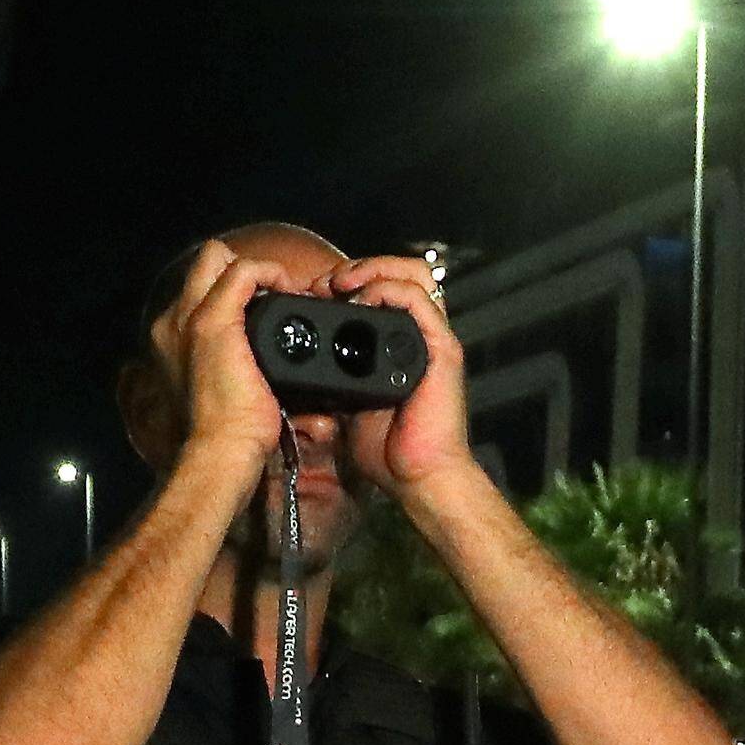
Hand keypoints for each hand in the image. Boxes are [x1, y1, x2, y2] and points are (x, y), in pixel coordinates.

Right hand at [147, 240, 285, 488]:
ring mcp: (188, 318)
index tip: (269, 311)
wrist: (218, 452)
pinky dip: (271, 273)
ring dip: (258, 270)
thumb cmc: (225, 436)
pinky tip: (289, 294)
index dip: (236, 292)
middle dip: (242, 268)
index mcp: (172, 341)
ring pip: (218, 258)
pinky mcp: (213, 321)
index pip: (200, 292)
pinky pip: (243, 270)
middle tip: (276, 295)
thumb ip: (231, 367)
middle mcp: (171, 323)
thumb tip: (261, 363)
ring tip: (286, 297)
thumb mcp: (222, 392)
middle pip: (202, 264)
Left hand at [322, 252, 471, 500]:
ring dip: (373, 269)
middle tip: (326, 285)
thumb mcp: (349, 403)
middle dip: (360, 267)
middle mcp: (421, 335)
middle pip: (402, 270)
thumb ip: (336, 376)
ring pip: (414, 273)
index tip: (315, 295)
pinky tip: (362, 302)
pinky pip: (418, 299)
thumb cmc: (390, 449)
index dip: (350, 282)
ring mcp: (434, 338)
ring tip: (342, 284)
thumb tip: (302, 363)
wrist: (417, 477)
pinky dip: (387, 290)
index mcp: (401, 344)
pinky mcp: (442, 348)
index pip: (383, 288)